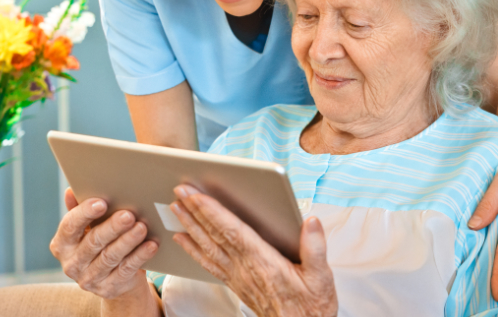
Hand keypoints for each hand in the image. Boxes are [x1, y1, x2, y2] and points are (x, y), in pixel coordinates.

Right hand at [49, 188, 158, 300]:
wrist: (113, 278)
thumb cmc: (100, 242)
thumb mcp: (88, 227)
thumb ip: (79, 209)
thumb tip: (71, 190)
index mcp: (62, 244)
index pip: (70, 226)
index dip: (84, 213)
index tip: (102, 202)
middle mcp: (72, 264)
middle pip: (93, 242)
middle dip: (112, 227)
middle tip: (129, 215)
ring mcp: (89, 279)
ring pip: (110, 257)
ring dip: (127, 241)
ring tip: (142, 227)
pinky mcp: (109, 289)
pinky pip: (126, 270)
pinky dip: (139, 256)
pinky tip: (151, 245)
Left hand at [171, 185, 336, 316]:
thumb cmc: (310, 307)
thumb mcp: (321, 278)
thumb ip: (316, 248)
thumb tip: (311, 221)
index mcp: (264, 262)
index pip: (232, 232)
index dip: (213, 212)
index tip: (197, 196)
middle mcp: (245, 269)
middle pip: (214, 236)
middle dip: (195, 212)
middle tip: (179, 191)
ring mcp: (237, 277)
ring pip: (208, 248)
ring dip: (190, 227)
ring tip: (176, 208)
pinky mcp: (235, 283)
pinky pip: (209, 263)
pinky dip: (193, 250)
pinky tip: (183, 240)